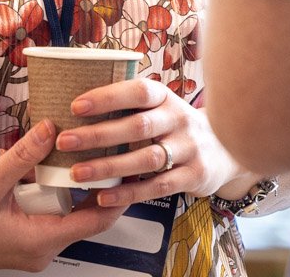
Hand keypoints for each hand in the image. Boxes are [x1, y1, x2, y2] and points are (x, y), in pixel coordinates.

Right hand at [0, 119, 124, 270]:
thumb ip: (22, 156)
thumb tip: (51, 127)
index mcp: (39, 241)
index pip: (96, 220)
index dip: (116, 194)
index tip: (128, 165)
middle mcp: (39, 248)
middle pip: (80, 212)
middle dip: (85, 177)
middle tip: (97, 143)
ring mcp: (27, 244)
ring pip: (56, 206)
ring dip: (51, 178)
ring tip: (53, 144)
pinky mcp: (16, 236)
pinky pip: (35, 208)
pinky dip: (28, 186)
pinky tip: (9, 161)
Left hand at [54, 78, 248, 208]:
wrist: (224, 149)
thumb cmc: (176, 126)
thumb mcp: (161, 107)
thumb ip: (131, 106)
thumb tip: (79, 105)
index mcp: (166, 98)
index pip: (138, 91)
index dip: (108, 97)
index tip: (76, 106)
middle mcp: (179, 119)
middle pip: (138, 126)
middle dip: (99, 134)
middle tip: (66, 141)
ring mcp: (189, 148)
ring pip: (146, 158)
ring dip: (109, 166)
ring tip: (77, 172)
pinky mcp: (193, 175)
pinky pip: (157, 186)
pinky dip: (128, 193)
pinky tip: (103, 197)